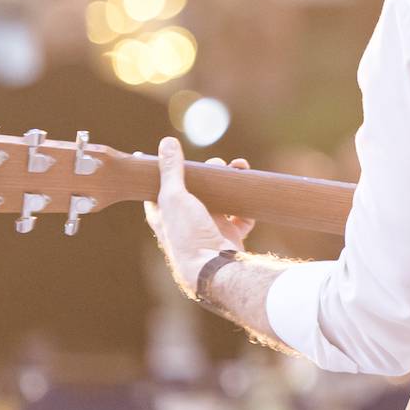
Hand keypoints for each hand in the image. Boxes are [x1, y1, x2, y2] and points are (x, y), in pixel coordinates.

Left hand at [143, 138, 254, 298]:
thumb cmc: (187, 235)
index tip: (176, 154)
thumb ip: (171, 169)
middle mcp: (184, 221)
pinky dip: (246, 204)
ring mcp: (208, 227)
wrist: (215, 267)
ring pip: (220, 199)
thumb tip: (166, 142)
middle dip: (210, 172)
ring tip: (239, 169)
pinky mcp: (229, 234)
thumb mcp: (174, 196)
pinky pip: (241, 216)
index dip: (169, 170)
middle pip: (196, 188)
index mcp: (163, 214)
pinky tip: (249, 192)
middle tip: (218, 164)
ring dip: (231, 183)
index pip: (161, 187)